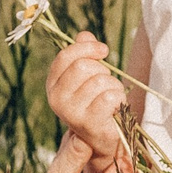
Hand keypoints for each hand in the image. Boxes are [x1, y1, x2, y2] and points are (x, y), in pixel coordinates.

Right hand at [46, 33, 129, 159]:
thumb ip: (84, 53)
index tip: (104, 50)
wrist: (104, 137)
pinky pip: (109, 96)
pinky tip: (115, 108)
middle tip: (106, 82)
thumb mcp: (89, 76)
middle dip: (102, 70)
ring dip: (113, 86)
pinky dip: (118, 98)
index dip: (87, 48)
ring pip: (100, 81)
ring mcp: (71, 113)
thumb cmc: (97, 101)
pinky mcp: (88, 123)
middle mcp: (57, 99)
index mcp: (53, 85)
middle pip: (83, 66)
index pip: (65, 56)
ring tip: (111, 98)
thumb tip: (84, 35)